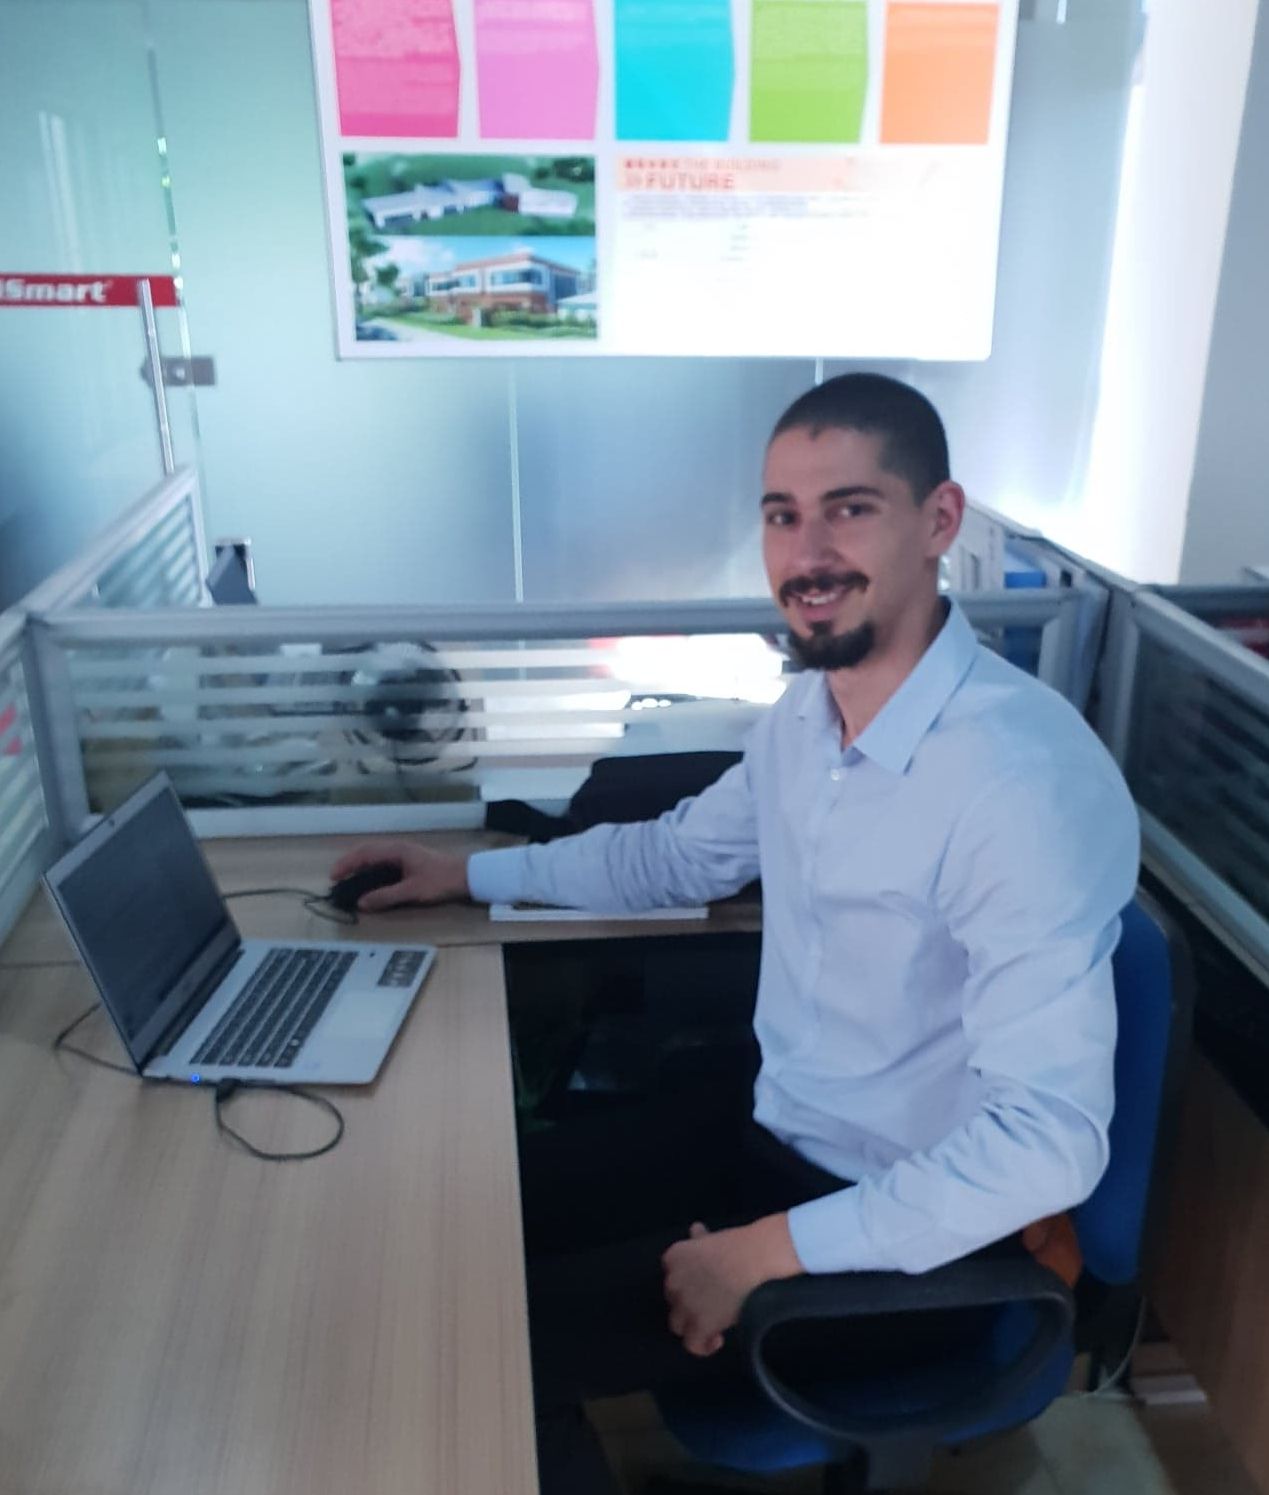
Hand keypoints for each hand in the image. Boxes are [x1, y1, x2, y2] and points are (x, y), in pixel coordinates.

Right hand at [328, 839, 469, 910]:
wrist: (466, 876)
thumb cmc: (440, 881)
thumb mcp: (412, 891)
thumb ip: (386, 896)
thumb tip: (361, 903)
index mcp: (396, 850)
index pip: (364, 853)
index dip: (346, 864)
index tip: (333, 877)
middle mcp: (397, 848)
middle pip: (367, 851)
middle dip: (349, 863)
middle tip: (336, 878)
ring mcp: (403, 853)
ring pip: (374, 855)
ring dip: (360, 865)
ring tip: (348, 879)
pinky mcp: (409, 860)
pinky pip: (383, 861)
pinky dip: (371, 868)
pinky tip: (369, 880)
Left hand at [662, 1215, 802, 1357]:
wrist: (754, 1259)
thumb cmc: (737, 1245)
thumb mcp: (712, 1238)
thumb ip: (699, 1240)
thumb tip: (695, 1231)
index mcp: (674, 1257)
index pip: (671, 1274)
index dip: (686, 1280)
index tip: (701, 1282)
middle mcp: (673, 1281)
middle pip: (673, 1299)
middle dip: (688, 1301)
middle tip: (709, 1301)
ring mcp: (685, 1305)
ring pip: (677, 1324)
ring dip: (692, 1324)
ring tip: (711, 1323)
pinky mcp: (700, 1324)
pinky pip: (692, 1344)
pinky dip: (702, 1346)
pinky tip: (717, 1339)